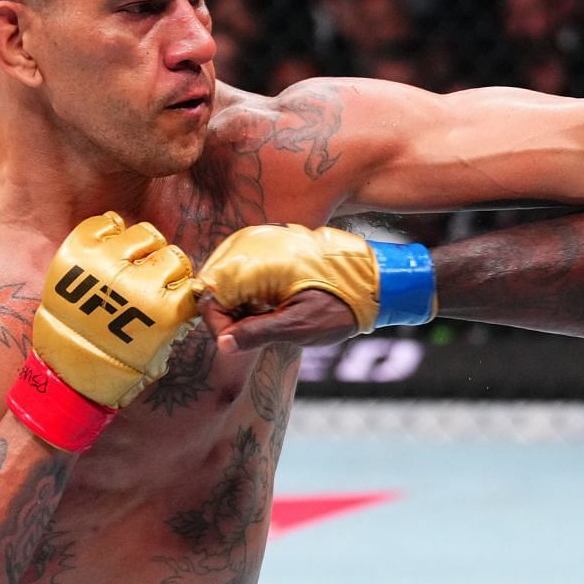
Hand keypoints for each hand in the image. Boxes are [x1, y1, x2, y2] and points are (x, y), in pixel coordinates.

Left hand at [27, 213, 199, 408]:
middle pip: (172, 254)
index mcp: (165, 310)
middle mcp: (139, 284)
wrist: (69, 372)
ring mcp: (106, 265)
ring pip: (143, 233)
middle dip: (165, 267)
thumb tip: (190, 293)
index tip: (174, 294)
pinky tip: (109, 248)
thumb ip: (179, 320)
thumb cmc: (120, 366)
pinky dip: (110, 232)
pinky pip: (104, 223)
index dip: (183, 288)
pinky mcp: (78, 253)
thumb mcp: (162, 351)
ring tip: (129, 262)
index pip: (192, 280)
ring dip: (141, 247)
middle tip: (150, 279)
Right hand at [198, 224, 382, 331]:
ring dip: (240, 302)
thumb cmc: (340, 304)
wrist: (373, 279)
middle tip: (260, 326)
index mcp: (254, 262)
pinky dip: (251, 289)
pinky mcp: (269, 244)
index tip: (240, 341)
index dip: (220, 325)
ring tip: (269, 314)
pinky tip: (273, 301)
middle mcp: (251, 243)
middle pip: (214, 284)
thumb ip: (257, 333)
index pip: (209, 296)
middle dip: (229, 312)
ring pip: (228, 278)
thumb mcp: (298, 326)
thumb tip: (223, 343)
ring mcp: (259, 241)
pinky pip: (244, 270)